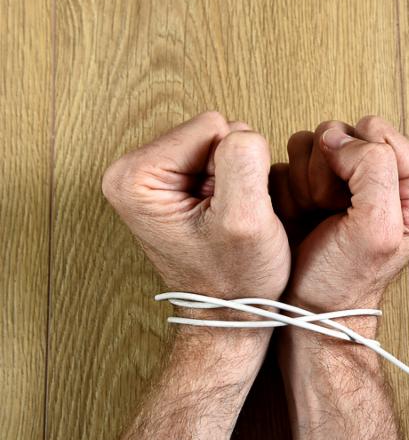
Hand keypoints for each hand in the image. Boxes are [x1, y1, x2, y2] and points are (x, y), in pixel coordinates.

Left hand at [102, 111, 290, 302]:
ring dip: (236, 179)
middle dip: (233, 172)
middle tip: (228, 215)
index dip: (234, 168)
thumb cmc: (234, 279)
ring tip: (227, 218)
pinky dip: (234, 186)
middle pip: (212, 131)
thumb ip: (242, 160)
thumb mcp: (244, 219)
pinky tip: (225, 216)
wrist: (230, 313)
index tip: (226, 209)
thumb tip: (241, 133)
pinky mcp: (174, 183)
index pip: (211, 126)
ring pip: (221, 143)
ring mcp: (154, 176)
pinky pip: (221, 159)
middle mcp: (133, 170)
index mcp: (134, 175)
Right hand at [269, 116, 408, 316]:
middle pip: (345, 132)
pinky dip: (294, 184)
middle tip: (334, 212)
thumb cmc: (346, 279)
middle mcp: (392, 173)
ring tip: (322, 214)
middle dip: (329, 172)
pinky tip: (307, 212)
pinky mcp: (324, 179)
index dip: (355, 166)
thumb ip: (373, 169)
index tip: (351, 206)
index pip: (376, 132)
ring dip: (309, 180)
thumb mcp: (376, 228)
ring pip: (318, 141)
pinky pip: (296, 156)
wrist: (311, 308)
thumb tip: (340, 137)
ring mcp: (354, 174)